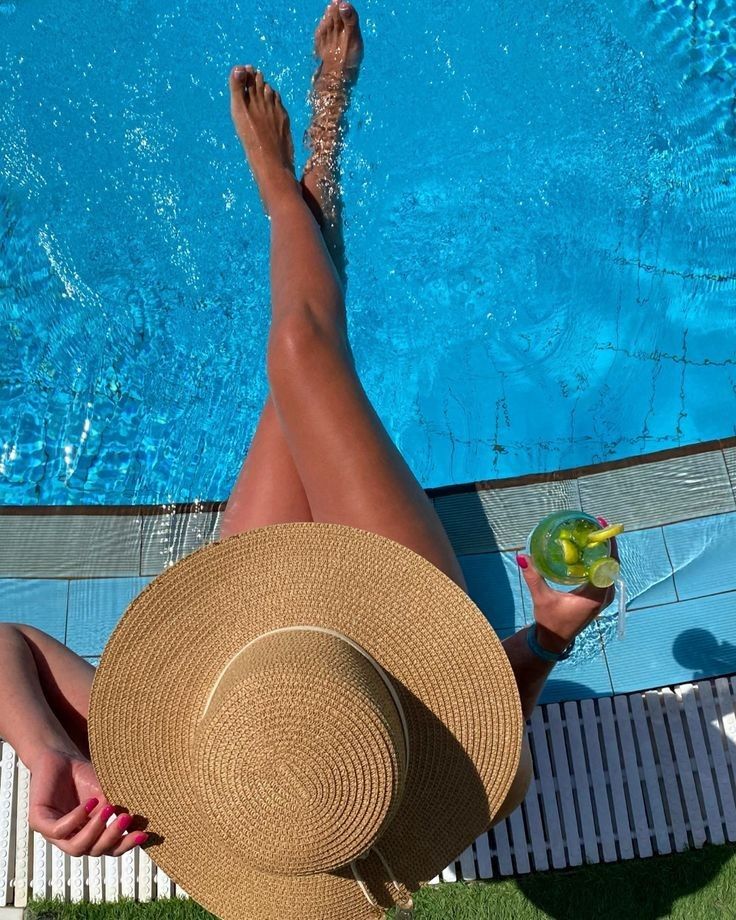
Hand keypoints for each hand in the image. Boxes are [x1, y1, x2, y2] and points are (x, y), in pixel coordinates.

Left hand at [28, 747, 147, 856]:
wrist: (59, 757)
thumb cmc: (83, 776)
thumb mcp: (105, 793)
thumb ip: (116, 809)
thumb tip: (138, 821)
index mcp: (89, 835)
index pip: (108, 848)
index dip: (125, 844)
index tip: (144, 833)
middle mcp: (71, 838)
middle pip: (93, 851)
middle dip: (112, 837)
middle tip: (126, 818)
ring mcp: (54, 833)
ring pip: (75, 847)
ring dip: (95, 831)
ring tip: (109, 809)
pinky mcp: (39, 822)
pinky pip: (59, 830)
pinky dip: (77, 818)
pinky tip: (90, 803)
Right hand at [517, 532, 618, 654]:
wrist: (554, 640)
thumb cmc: (550, 621)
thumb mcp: (541, 598)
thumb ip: (533, 577)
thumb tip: (523, 556)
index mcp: (595, 596)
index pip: (608, 565)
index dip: (608, 545)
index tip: (602, 527)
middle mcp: (603, 595)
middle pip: (612, 564)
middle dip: (606, 543)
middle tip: (598, 525)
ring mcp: (603, 597)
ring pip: (609, 569)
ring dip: (604, 551)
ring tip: (595, 533)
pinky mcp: (598, 597)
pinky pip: (604, 574)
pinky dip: (600, 560)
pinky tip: (590, 550)